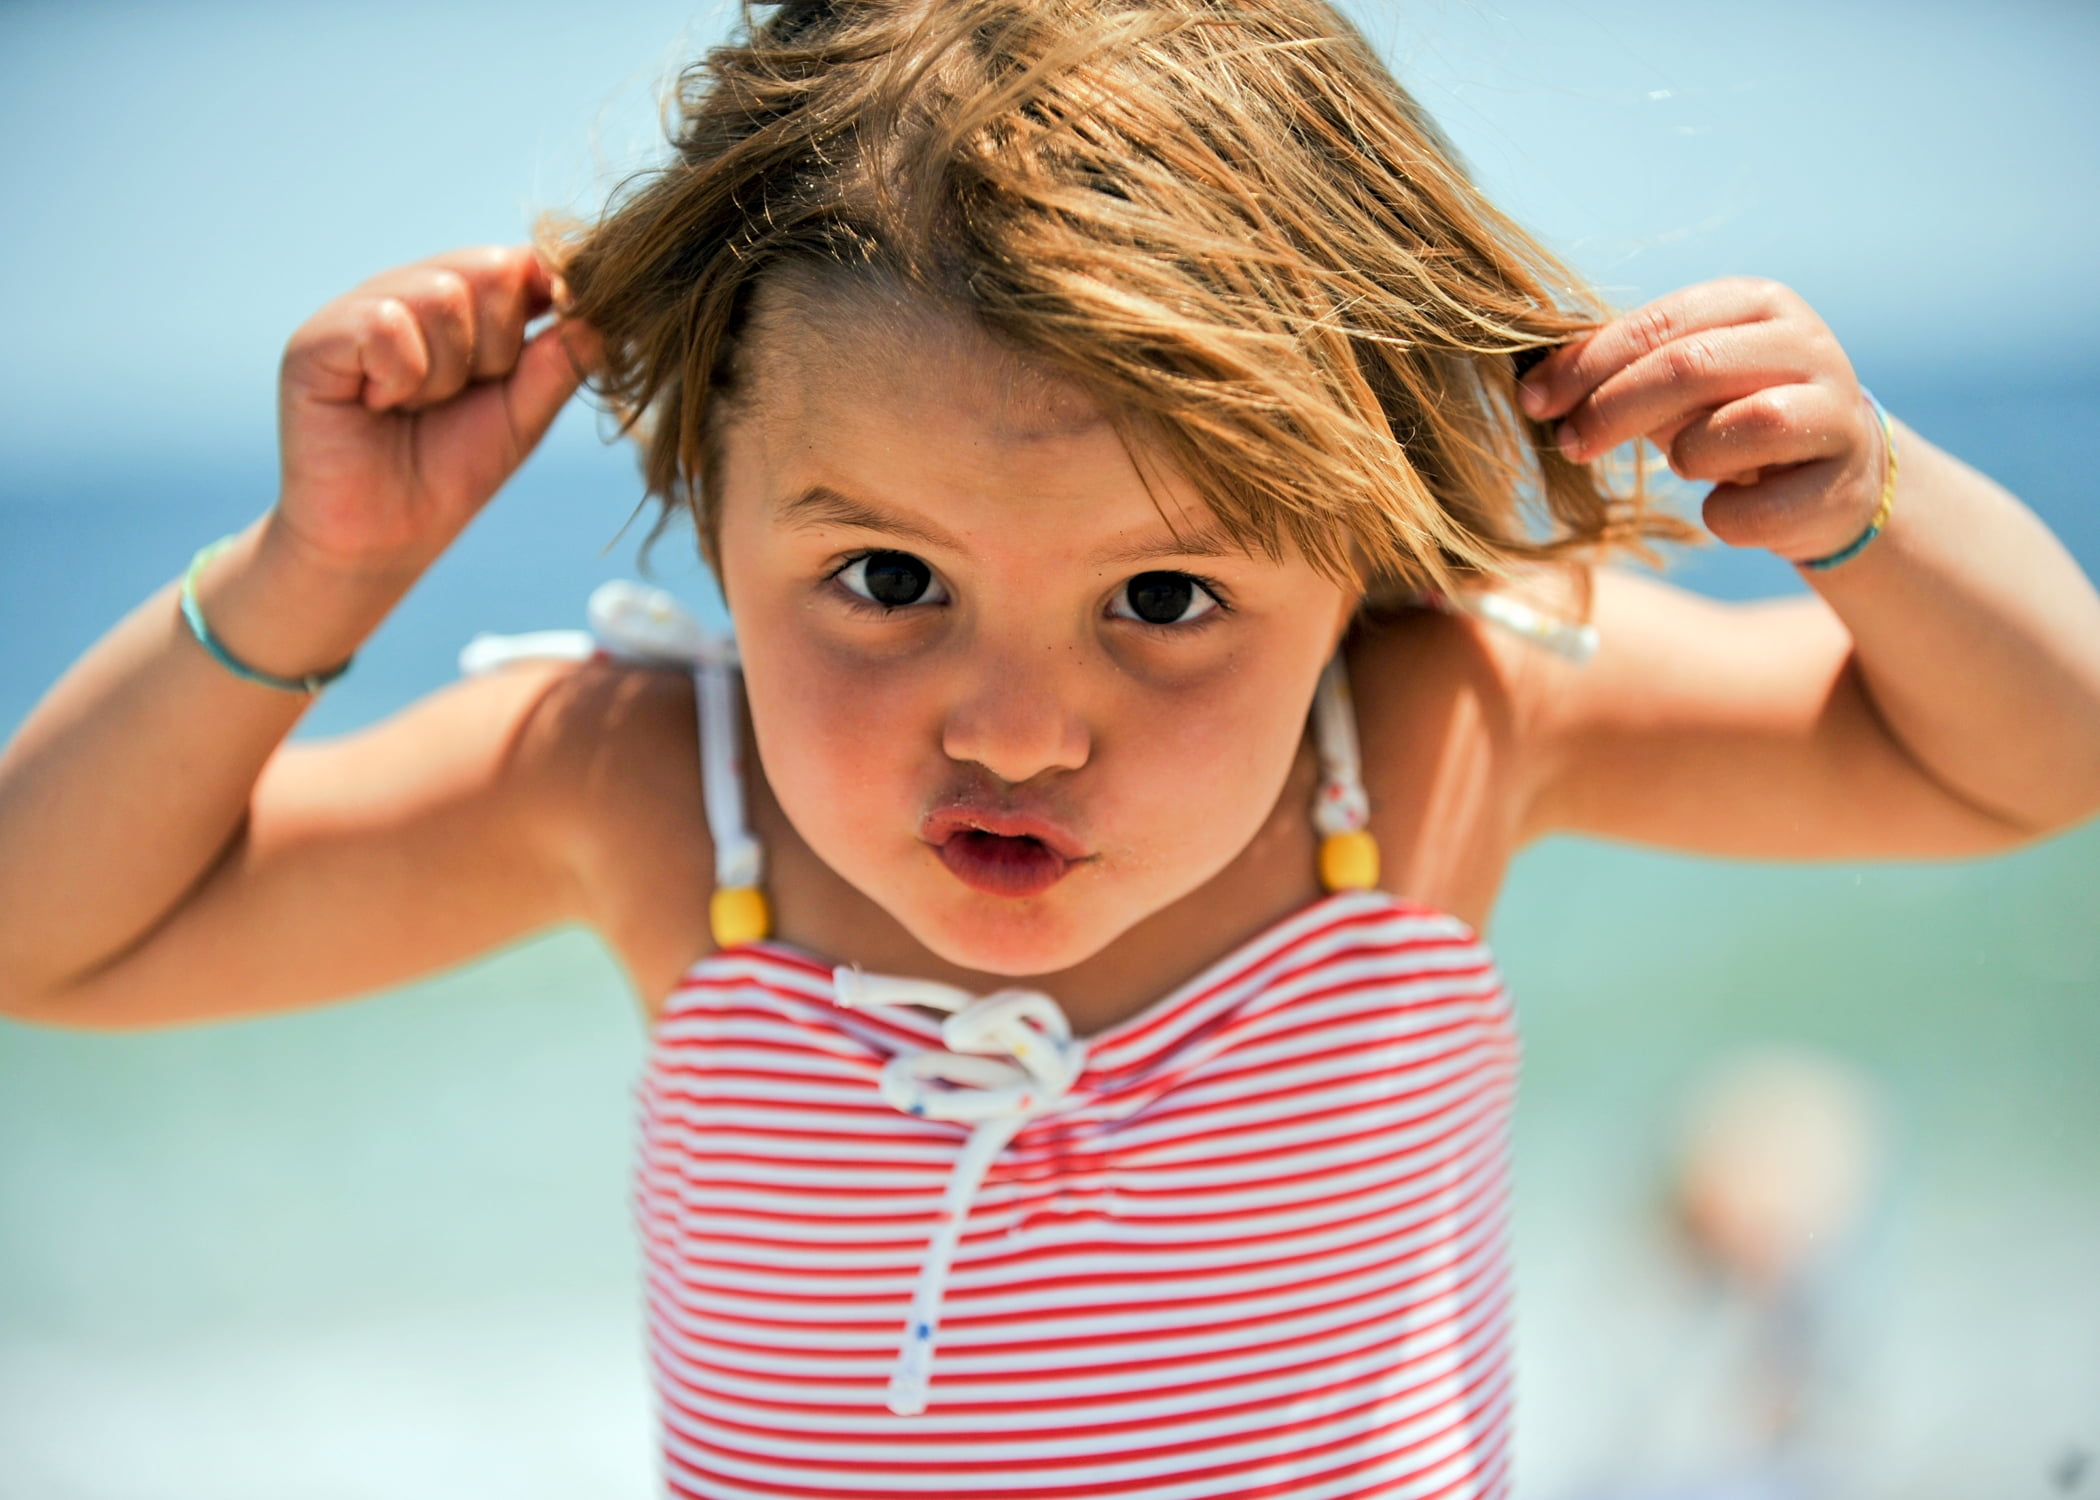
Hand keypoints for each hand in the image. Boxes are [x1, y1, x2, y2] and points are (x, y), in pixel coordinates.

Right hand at [275, 246, 599, 575]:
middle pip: (491, 270)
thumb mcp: (524, 417)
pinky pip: (385, 324)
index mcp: (462, 306)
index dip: (543, 303)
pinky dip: (401, 377)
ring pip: (442, 295)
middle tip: (460, 397)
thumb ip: (560, 364)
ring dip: (447, 373)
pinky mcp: (317, 339)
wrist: (383, 540)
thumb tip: (600, 314)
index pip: (520, 261)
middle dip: (498, 349)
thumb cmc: (449, 473)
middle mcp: (410, 293)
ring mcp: (360, 309)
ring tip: (415, 407)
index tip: (532, 360)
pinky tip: (378, 406)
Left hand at [1516, 278, 1886, 564]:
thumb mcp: (1681, 381)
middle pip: (1692, 365)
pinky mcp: (1841, 481)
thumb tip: (1531, 383)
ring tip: (1688, 463)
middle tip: (1570, 445)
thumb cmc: (1731, 415)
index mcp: (1755, 303)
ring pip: (1744, 425)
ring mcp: (1835, 408)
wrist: (1834, 474)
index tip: (1532, 401)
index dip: (1587, 364)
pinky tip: (1724, 507)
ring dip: (1689, 455)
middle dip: (1614, 408)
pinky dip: (1723, 518)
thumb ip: (1618, 370)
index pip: (1660, 323)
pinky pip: (1757, 508)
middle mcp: (1804, 343)